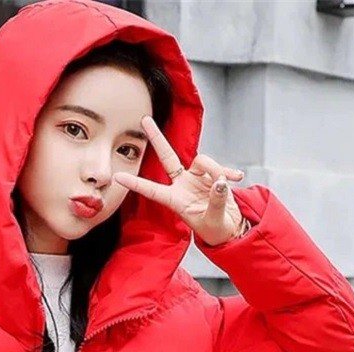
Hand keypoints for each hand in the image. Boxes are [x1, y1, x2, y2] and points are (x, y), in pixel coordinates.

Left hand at [114, 116, 244, 246]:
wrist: (230, 228)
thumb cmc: (216, 229)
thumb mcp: (215, 219)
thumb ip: (217, 200)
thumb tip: (220, 182)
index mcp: (175, 201)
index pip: (151, 190)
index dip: (135, 183)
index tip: (117, 177)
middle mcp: (182, 186)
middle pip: (167, 157)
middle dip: (157, 138)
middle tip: (145, 120)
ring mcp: (195, 178)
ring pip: (202, 161)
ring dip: (215, 170)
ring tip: (224, 186)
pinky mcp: (211, 175)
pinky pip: (218, 166)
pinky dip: (228, 172)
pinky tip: (236, 179)